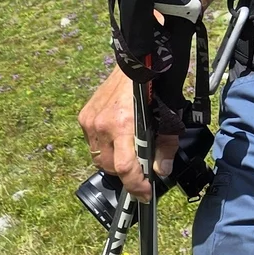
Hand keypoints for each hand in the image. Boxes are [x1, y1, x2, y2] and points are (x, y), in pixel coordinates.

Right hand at [77, 67, 174, 202]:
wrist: (137, 60)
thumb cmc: (156, 87)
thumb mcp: (169, 117)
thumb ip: (166, 146)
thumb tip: (161, 171)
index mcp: (124, 124)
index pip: (124, 167)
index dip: (135, 185)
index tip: (144, 194)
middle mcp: (102, 124)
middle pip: (110, 166)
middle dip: (126, 172)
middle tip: (141, 169)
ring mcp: (90, 120)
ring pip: (99, 156)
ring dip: (114, 160)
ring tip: (130, 152)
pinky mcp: (84, 115)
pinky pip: (92, 142)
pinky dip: (106, 146)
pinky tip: (119, 137)